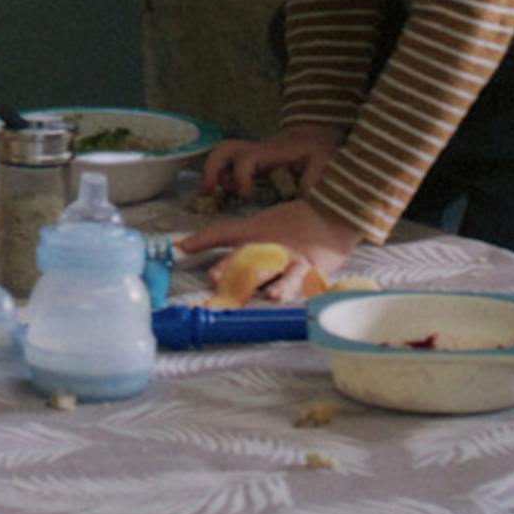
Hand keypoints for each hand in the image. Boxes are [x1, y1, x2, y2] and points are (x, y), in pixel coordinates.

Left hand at [176, 196, 367, 275]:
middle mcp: (268, 245)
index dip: (203, 239)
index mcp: (253, 233)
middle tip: (213, 279)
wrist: (332, 215)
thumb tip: (181, 245)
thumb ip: (221, 237)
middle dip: (230, 269)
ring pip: (274, 270)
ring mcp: (289, 259)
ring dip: (262, 282)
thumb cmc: (291, 224)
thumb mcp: (255, 227)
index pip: (223, 233)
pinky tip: (279, 298)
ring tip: (258, 293)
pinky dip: (288, 290)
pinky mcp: (308, 270)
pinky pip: (298, 282)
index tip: (181, 247)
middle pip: (248, 257)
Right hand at [199, 124, 339, 202]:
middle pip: (226, 149)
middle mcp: (260, 150)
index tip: (247, 196)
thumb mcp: (325, 164)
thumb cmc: (323, 150)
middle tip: (208, 191)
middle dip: (213, 169)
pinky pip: (230, 163)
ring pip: (224, 153)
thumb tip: (298, 197)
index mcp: (274, 152)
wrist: (322, 135)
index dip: (241, 177)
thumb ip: (314, 181)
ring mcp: (255, 154)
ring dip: (213, 172)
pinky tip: (225, 194)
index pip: (248, 158)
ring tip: (210, 193)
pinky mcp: (255, 161)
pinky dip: (222, 176)